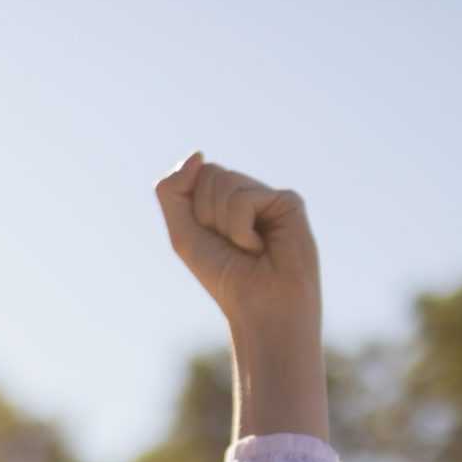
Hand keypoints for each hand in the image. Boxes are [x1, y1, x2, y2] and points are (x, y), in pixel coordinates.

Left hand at [154, 152, 320, 352]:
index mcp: (223, 200)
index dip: (193, 208)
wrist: (260, 308)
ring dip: (224, 224)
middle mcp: (247, 193)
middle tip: (229, 244)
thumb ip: (173, 192)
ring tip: (246, 247)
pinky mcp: (288, 201)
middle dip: (206, 214)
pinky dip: (241, 230)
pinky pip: (244, 199)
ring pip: (224, 182)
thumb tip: (197, 153)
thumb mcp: (183, 235)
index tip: (209, 238)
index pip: (196, 174)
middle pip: (208, 174)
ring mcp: (268, 196)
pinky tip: (261, 247)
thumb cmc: (224, 277)